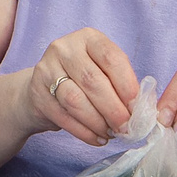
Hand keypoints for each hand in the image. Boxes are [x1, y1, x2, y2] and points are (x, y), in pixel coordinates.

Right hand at [23, 30, 138, 146]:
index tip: (138, 108)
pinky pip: (63, 117)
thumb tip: (140, 110)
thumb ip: (120, 83)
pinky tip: (97, 138)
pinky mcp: (36, 93)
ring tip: (111, 134)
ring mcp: (46, 69)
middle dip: (114, 109)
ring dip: (98, 122)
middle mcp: (64, 48)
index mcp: (88, 38)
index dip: (127, 85)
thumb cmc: (81, 79)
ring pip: (75, 100)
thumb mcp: (101, 70)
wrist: (41, 88)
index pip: (111, 58)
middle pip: (93, 81)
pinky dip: (84, 132)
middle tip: (126, 128)